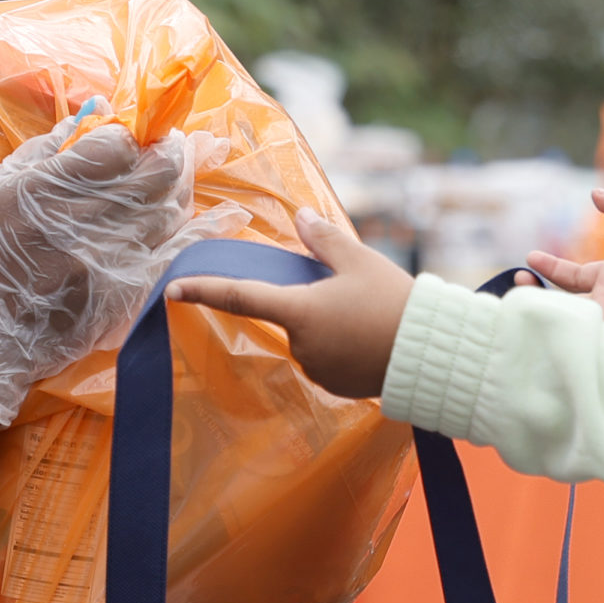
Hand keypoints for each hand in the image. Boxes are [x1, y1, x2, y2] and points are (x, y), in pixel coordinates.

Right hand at [0, 115, 245, 423]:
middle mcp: (79, 226)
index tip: (135, 135)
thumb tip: (97, 108)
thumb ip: (46, 145)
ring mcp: (105, 263)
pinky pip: (176, 257)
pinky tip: (232, 216)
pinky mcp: (122, 295)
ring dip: (183, 187)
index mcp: (42, 192)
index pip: (113, 148)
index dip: (132, 135)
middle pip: (152, 176)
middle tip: (175, 143)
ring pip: (170, 212)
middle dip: (172, 152)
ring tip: (183, 173)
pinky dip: (206, 234)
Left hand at [168, 208, 412, 400]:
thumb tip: (300, 216)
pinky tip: (370, 340)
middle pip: (289, 316)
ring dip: (328, 326)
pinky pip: (326, 360)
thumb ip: (325, 239)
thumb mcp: (360, 261)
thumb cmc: (394, 303)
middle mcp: (300, 344)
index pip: (239, 298)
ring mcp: (317, 369)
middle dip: (311, 303)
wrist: (431, 354)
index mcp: (299, 310)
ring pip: (309, 339)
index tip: (172, 291)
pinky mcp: (335, 387)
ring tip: (369, 318)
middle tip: (352, 294)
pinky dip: (341, 348)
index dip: (203, 292)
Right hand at [525, 189, 603, 322]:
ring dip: (543, 312)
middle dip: (536, 296)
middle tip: (515, 284)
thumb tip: (595, 194)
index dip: (550, 268)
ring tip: (517, 301)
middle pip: (563, 302)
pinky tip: (542, 319)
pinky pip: (585, 334)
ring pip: (569, 319)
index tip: (530, 258)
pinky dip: (564, 328)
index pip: (572, 276)